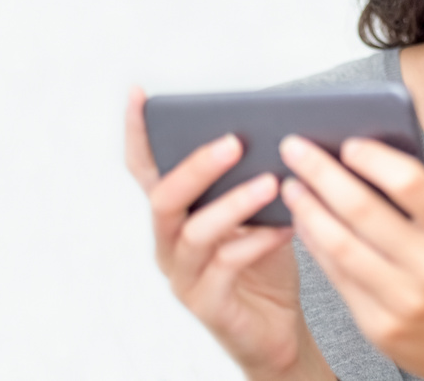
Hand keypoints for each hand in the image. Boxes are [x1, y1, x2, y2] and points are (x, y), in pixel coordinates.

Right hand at [124, 87, 334, 380]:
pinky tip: (285, 227)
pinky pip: (227, 267)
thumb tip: (277, 131)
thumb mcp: (257, 213)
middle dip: (197, 166)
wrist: (277, 329)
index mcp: (176, 214)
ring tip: (270, 182)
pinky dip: (256, 241)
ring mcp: (184, 276)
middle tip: (233, 142)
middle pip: (165, 197)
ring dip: (234, 203)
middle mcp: (169, 243)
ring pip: (195, 232)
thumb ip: (253, 178)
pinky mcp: (208, 304)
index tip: (140, 95)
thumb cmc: (264, 263)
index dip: (139, 133)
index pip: (146, 169)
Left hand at [279, 135, 423, 380]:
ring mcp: (403, 301)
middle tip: (295, 150)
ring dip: (308, 210)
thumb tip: (363, 162)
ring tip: (293, 186)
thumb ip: (422, 202)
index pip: (409, 182)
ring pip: (340, 245)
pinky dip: (317, 246)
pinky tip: (305, 225)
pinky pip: (338, 278)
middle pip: (362, 210)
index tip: (347, 143)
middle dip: (321, 174)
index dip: (372, 158)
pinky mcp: (379, 327)